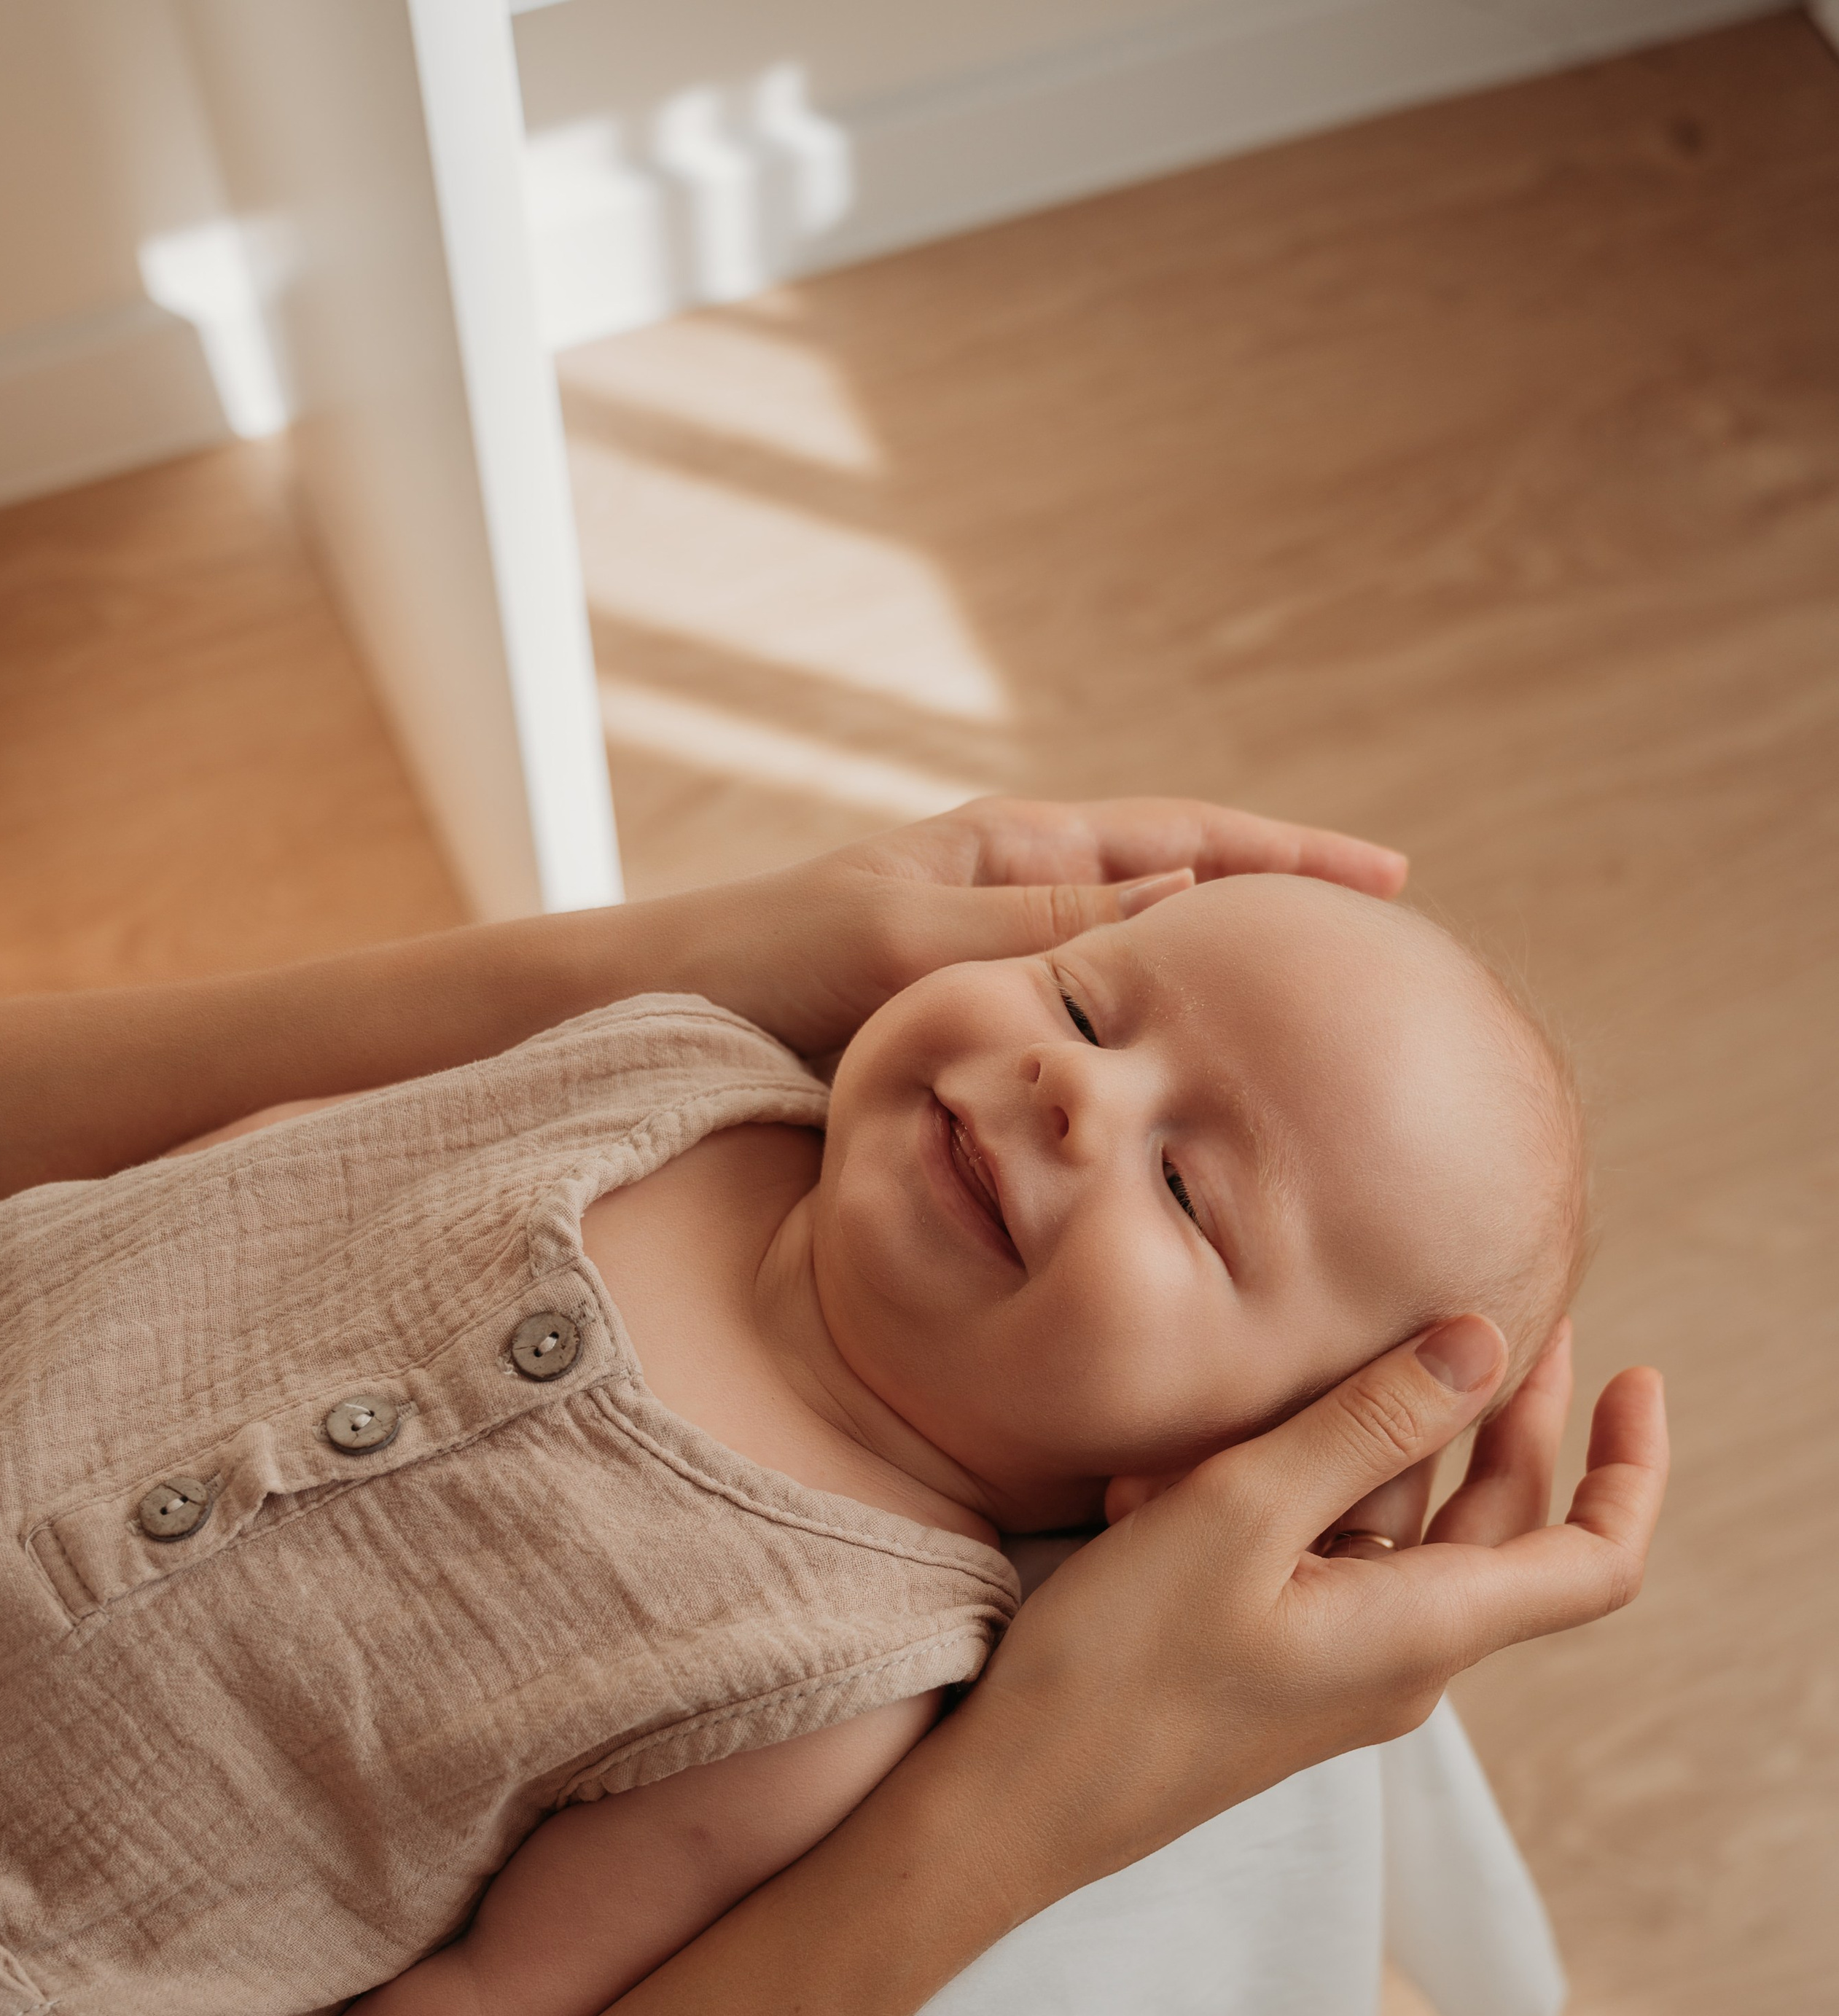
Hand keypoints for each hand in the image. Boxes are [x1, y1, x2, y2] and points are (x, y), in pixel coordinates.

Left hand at [715, 793, 1408, 1051]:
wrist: (650, 1032)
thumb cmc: (763, 967)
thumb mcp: (910, 946)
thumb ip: (1044, 935)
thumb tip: (1194, 905)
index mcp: (1020, 857)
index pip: (1193, 842)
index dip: (1294, 863)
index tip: (1391, 882)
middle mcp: (1026, 920)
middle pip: (1189, 925)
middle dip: (1281, 948)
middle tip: (1385, 991)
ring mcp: (1010, 999)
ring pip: (1149, 1017)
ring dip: (1223, 1037)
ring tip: (1321, 1073)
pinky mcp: (980, 1076)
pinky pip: (1093, 1084)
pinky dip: (1151, 1103)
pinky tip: (1195, 1146)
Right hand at [970, 1314, 1666, 1890]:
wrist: (1010, 1809)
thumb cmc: (1118, 1673)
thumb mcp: (1240, 1515)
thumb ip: (1366, 1425)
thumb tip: (1482, 1342)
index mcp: (1424, 1632)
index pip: (1594, 1557)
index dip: (1632, 1465)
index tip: (1636, 1374)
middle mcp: (1401, 1658)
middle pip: (1501, 1525)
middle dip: (1507, 1414)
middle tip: (1499, 1309)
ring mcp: (1336, 1666)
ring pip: (1398, 1531)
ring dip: (1363, 1444)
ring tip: (1299, 1360)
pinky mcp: (1273, 1665)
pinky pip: (1316, 1560)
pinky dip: (1283, 1496)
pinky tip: (1180, 1464)